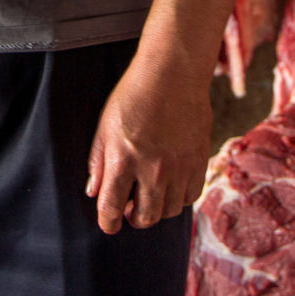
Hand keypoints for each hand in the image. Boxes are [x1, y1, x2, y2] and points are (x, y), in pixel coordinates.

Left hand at [86, 53, 211, 233]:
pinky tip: (171, 184)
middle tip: (131, 208)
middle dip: (134, 219)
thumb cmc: (135, 95)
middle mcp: (152, 169)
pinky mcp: (199, 161)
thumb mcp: (105, 126)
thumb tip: (95, 192)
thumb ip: (98, 162)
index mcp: (123, 160)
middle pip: (144, 218)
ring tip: (151, 193)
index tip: (109, 222)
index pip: (111, 210)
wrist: (173, 73)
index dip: (107, 222)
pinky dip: (179, 197)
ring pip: (169, 211)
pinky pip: (190, 196)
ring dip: (157, 208)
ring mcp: (179, 167)